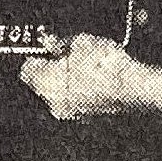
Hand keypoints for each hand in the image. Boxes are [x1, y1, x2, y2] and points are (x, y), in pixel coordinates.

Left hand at [19, 34, 137, 120]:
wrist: (133, 87)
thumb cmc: (106, 65)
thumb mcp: (81, 42)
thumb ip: (62, 43)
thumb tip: (52, 42)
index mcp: (46, 82)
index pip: (27, 70)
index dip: (37, 56)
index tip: (45, 48)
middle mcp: (53, 102)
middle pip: (41, 83)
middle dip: (50, 69)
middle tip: (65, 54)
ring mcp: (70, 113)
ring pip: (57, 93)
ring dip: (64, 80)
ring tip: (83, 65)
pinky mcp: (85, 117)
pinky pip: (73, 101)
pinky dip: (78, 91)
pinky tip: (93, 78)